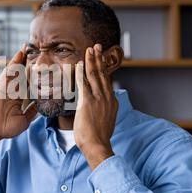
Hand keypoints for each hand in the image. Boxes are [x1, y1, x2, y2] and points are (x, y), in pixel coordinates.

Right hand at [0, 44, 37, 154]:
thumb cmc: (6, 127)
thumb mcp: (24, 118)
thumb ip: (32, 111)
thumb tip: (41, 105)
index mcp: (18, 96)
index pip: (28, 82)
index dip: (35, 73)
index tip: (44, 65)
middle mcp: (11, 89)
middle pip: (21, 73)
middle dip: (27, 61)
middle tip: (37, 49)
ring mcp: (5, 87)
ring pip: (14, 70)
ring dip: (20, 58)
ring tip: (26, 46)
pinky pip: (7, 73)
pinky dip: (13, 64)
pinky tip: (19, 54)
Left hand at [73, 44, 117, 169]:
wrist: (97, 146)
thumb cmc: (98, 137)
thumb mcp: (105, 121)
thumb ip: (103, 111)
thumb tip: (101, 108)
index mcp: (112, 102)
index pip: (106, 81)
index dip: (103, 68)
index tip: (100, 58)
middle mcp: (107, 98)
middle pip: (102, 74)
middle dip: (99, 59)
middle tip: (96, 47)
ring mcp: (98, 99)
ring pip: (94, 75)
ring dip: (92, 61)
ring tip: (90, 50)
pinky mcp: (88, 102)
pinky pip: (84, 84)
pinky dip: (82, 72)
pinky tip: (79, 64)